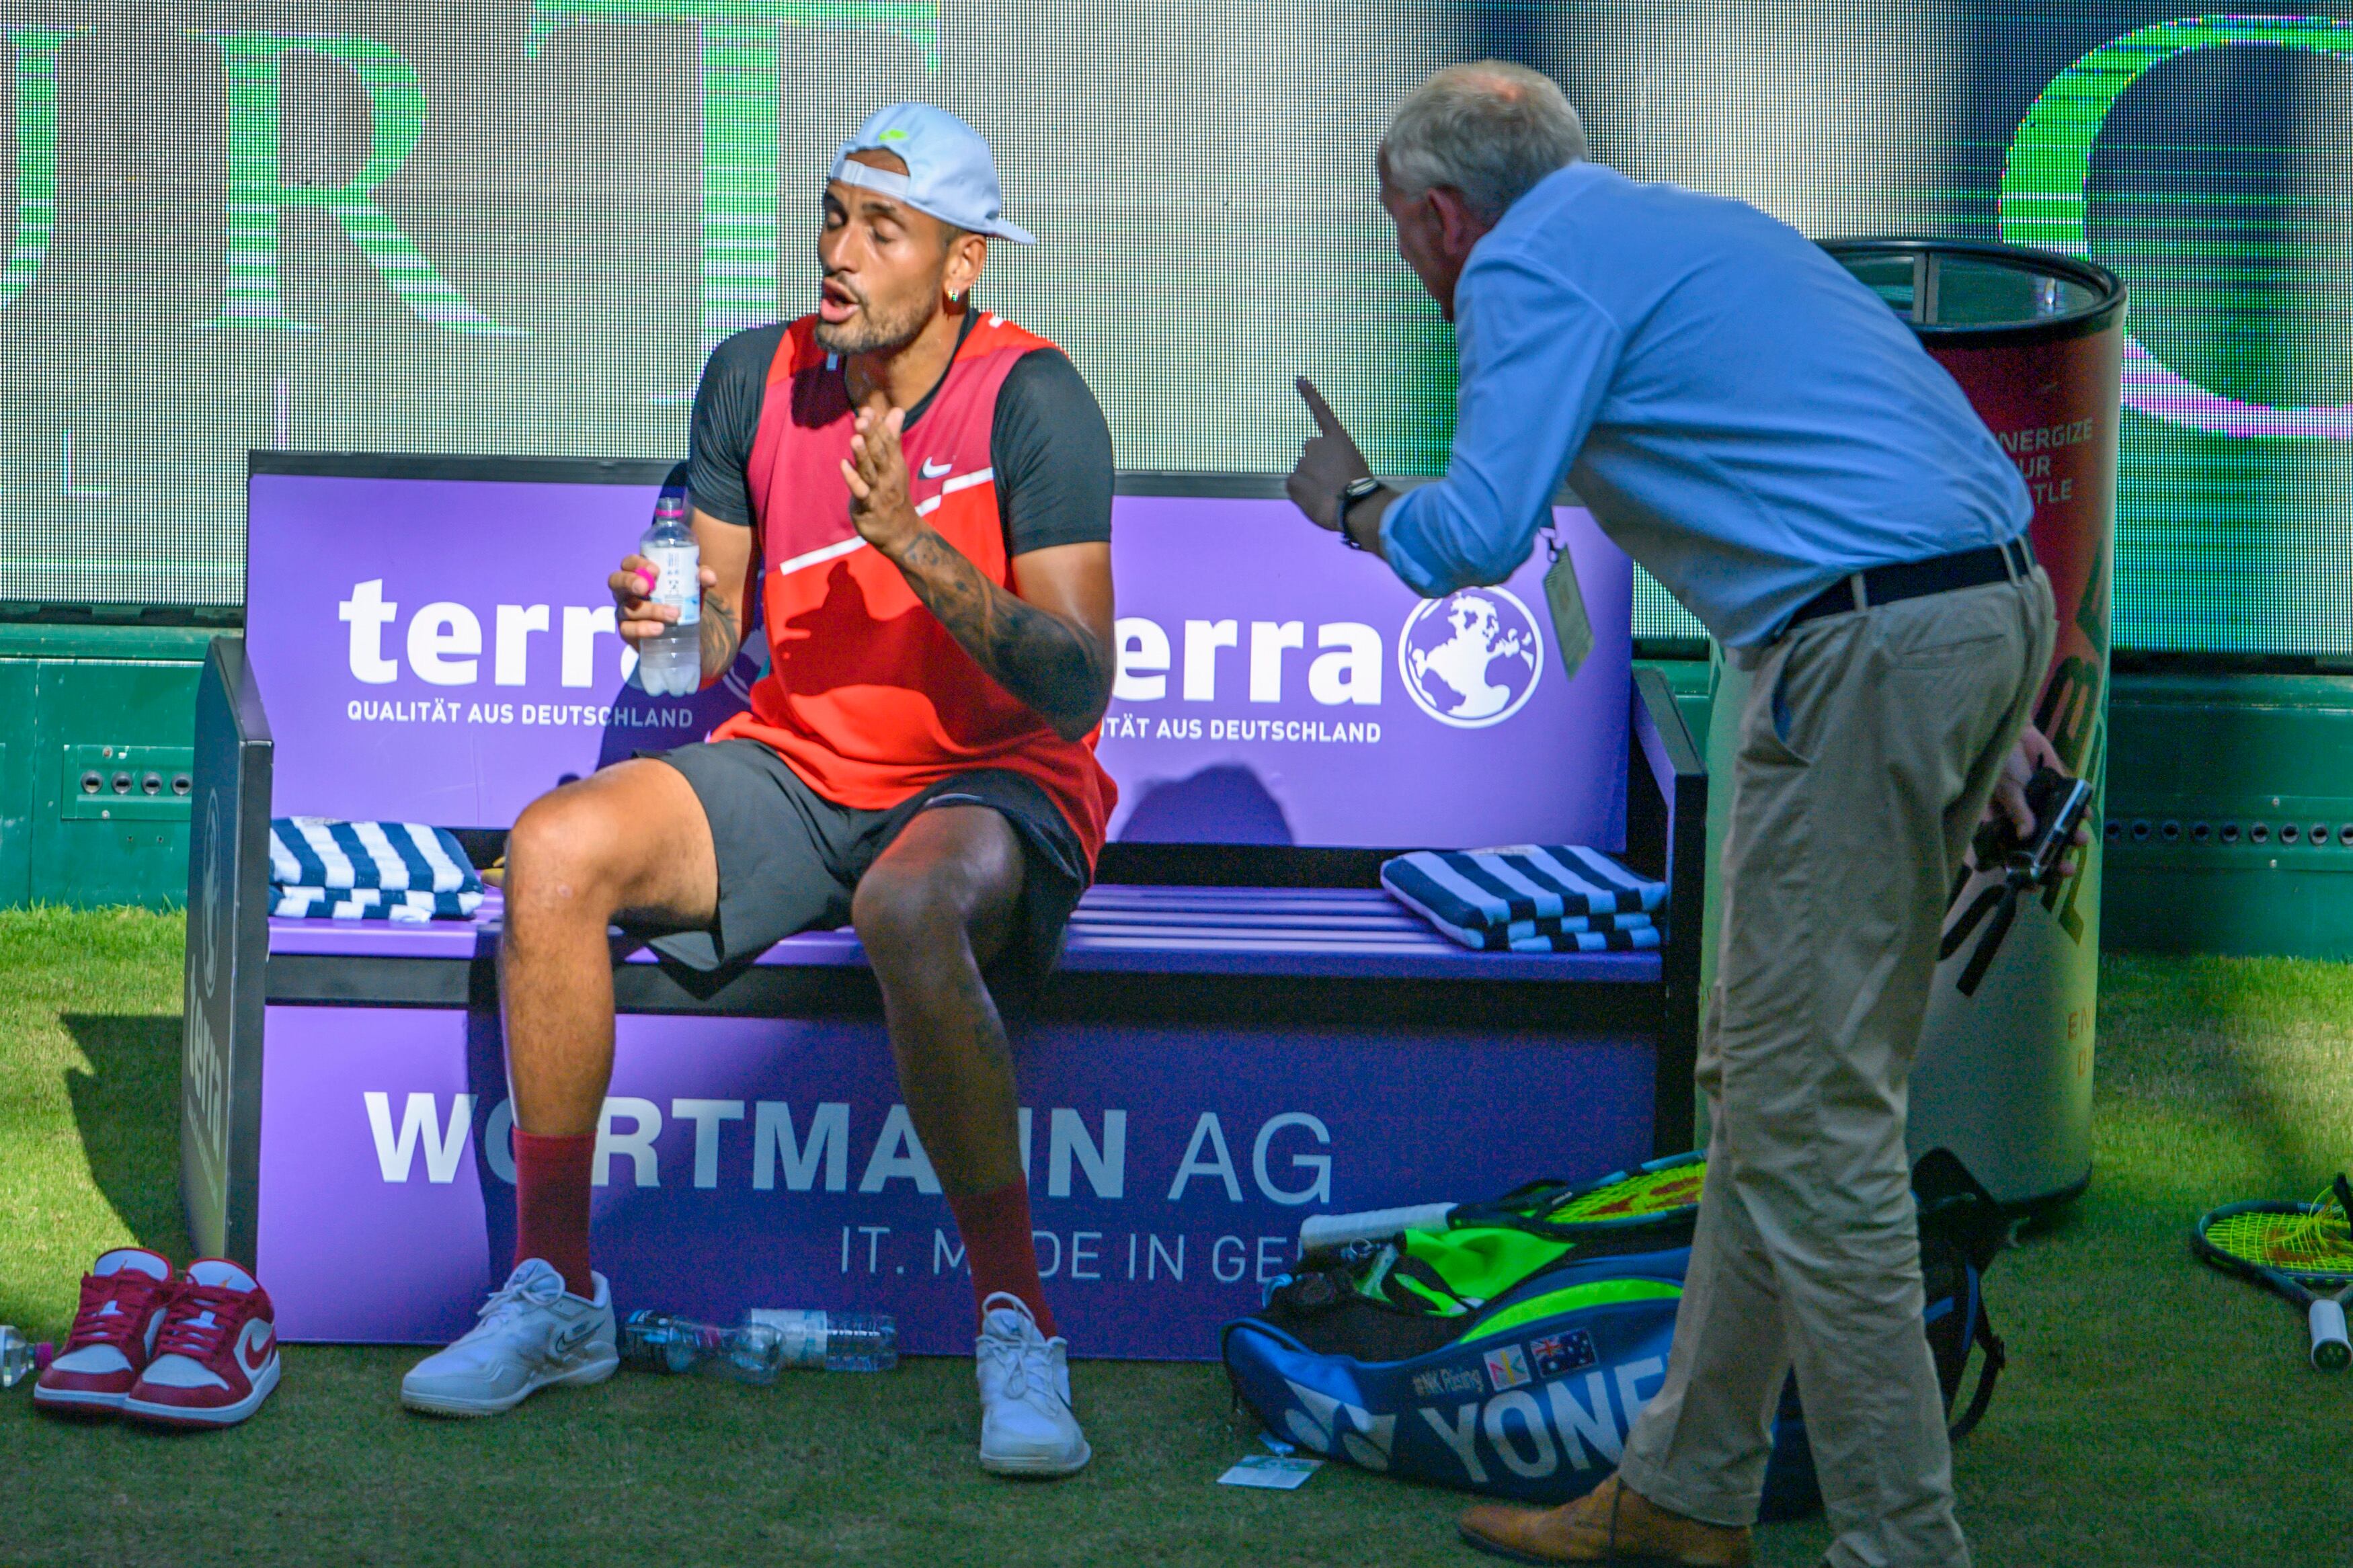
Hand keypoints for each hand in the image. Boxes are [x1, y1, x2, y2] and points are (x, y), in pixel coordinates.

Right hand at [610, 555, 717, 649]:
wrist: (685, 633)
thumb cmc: (683, 601)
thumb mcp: (693, 588)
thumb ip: (700, 578)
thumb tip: (709, 577)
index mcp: (639, 574)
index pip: (629, 563)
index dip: (637, 564)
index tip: (655, 570)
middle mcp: (627, 591)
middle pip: (616, 581)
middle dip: (630, 582)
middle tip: (647, 587)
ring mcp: (624, 612)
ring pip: (628, 608)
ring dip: (651, 610)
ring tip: (674, 614)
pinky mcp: (628, 632)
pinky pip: (628, 630)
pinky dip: (643, 629)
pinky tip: (659, 629)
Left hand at [841, 396, 921, 557]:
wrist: (900, 532)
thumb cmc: (893, 493)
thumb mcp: (895, 464)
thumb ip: (892, 437)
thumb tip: (897, 410)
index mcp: (894, 463)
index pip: (887, 440)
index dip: (877, 425)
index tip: (867, 409)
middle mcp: (888, 475)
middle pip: (879, 453)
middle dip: (871, 435)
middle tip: (861, 418)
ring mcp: (879, 491)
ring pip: (870, 471)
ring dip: (862, 455)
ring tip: (854, 438)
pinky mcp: (868, 507)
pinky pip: (861, 492)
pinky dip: (853, 479)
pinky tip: (843, 465)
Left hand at [1285, 377, 1372, 531]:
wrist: (1354, 505)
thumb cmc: (1360, 490)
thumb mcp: (1354, 468)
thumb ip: (1334, 465)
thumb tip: (1319, 479)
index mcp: (1336, 438)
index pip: (1321, 411)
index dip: (1309, 395)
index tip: (1298, 379)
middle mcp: (1315, 444)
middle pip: (1311, 453)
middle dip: (1317, 465)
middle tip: (1333, 481)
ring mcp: (1302, 462)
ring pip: (1304, 472)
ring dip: (1313, 482)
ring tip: (1329, 494)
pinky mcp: (1292, 480)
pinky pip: (1295, 487)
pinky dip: (1304, 495)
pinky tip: (1317, 501)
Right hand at [1985, 723, 2091, 877]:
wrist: (2014, 729)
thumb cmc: (2000, 761)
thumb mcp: (2005, 787)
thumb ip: (2018, 811)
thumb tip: (2027, 836)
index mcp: (2003, 823)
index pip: (2011, 854)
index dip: (2023, 871)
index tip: (2036, 885)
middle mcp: (2023, 818)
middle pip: (2039, 846)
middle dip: (2054, 859)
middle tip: (2067, 870)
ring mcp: (2041, 805)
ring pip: (2058, 828)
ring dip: (2070, 836)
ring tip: (2081, 840)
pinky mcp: (2057, 789)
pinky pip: (2072, 804)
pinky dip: (2081, 811)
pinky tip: (2087, 815)